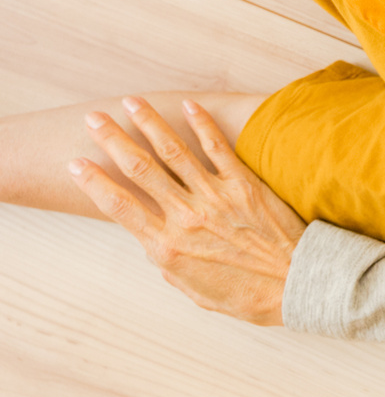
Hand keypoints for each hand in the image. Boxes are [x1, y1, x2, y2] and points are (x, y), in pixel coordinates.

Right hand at [67, 97, 302, 325]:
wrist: (297, 286)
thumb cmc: (246, 295)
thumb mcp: (193, 289)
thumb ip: (168, 262)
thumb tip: (155, 241)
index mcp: (167, 247)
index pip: (118, 206)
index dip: (92, 182)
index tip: (74, 162)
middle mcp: (187, 218)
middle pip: (140, 170)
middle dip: (113, 140)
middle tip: (93, 117)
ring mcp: (217, 198)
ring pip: (175, 152)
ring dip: (150, 123)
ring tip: (131, 102)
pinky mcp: (246, 186)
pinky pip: (220, 148)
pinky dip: (203, 124)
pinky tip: (188, 106)